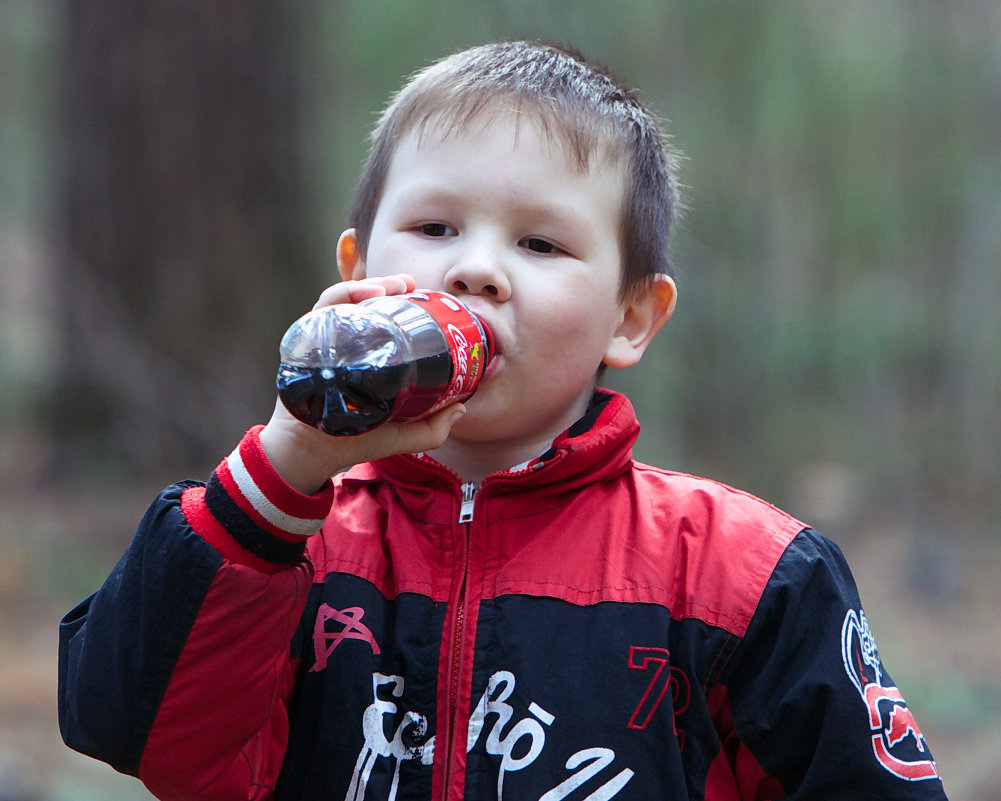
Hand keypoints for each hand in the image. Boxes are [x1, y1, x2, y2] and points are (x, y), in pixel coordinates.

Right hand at [259, 275, 465, 493]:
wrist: (314, 455)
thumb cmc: (354, 442)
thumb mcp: (403, 433)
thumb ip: (433, 427)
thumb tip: (462, 409)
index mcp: (366, 360)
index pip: (381, 322)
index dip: (400, 304)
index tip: (421, 297)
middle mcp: (346, 346)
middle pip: (364, 304)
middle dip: (387, 286)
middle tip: (408, 284)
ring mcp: (327, 342)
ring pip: (345, 300)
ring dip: (370, 285)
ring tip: (394, 286)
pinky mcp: (310, 342)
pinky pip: (324, 308)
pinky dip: (345, 294)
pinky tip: (370, 295)